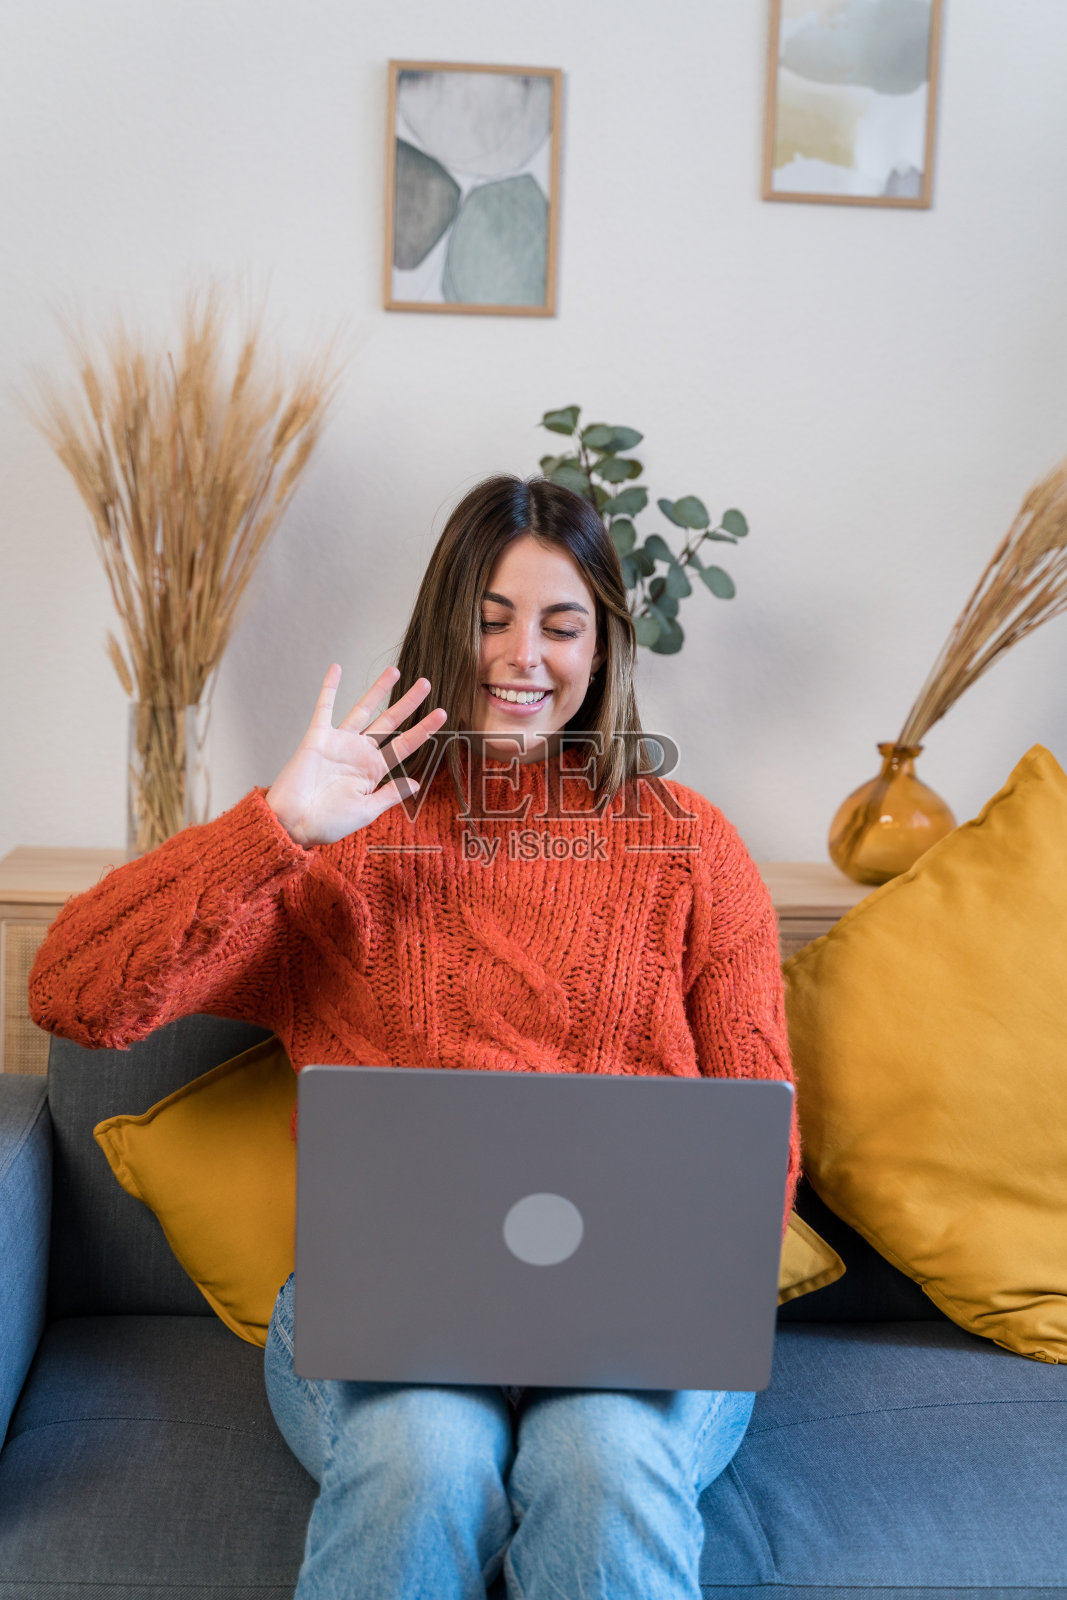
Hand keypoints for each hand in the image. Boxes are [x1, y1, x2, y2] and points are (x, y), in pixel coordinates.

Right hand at [265, 664, 446, 847]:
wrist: (293, 824)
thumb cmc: (327, 823)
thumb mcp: (366, 810)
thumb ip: (390, 794)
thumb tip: (415, 782)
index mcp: (373, 770)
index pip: (404, 745)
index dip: (423, 729)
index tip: (442, 714)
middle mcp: (359, 753)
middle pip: (389, 722)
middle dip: (408, 703)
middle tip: (426, 683)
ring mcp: (339, 743)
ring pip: (363, 709)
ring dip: (378, 690)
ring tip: (395, 671)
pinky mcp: (317, 738)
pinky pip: (324, 707)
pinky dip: (330, 688)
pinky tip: (336, 668)